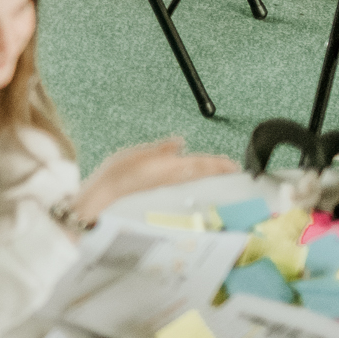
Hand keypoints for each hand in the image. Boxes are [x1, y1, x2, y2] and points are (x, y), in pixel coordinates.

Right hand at [73, 138, 239, 220]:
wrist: (105, 195)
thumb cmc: (117, 175)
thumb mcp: (139, 153)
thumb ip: (161, 149)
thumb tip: (179, 142)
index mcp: (170, 167)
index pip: (201, 164)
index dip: (218, 164)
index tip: (232, 164)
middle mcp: (172, 179)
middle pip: (202, 174)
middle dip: (218, 171)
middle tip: (232, 168)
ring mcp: (167, 186)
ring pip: (195, 179)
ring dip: (209, 176)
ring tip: (220, 172)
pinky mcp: (160, 189)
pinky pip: (185, 183)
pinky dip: (195, 180)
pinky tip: (194, 178)